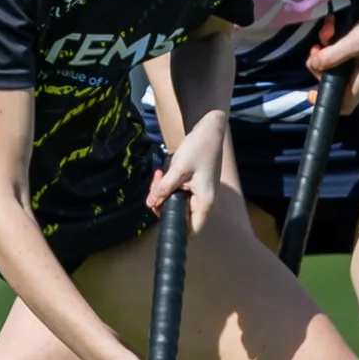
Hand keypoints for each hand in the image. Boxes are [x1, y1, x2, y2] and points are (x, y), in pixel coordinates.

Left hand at [145, 111, 228, 232]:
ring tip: (158, 176)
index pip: (191, 230)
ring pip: (176, 203)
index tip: (159, 212)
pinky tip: (162, 173)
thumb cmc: (199, 148)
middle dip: (163, 204)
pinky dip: (168, 186)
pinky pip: (178, 192)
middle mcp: (204, 202)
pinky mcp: (194, 185)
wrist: (209, 129)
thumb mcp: (178, 169)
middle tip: (154, 187)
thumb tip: (150, 203)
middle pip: (180, 215)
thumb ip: (164, 188)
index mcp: (205, 203)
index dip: (175, 228)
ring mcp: (199, 194)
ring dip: (163, 193)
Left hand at [304, 1, 358, 107]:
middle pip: (331, 81)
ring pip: (331, 62)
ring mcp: (358, 60)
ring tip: (327, 30)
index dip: (326, 102)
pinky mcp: (357, 47)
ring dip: (324, 47)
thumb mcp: (354, 43)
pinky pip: (337, 48)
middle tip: (317, 48)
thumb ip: (332, 56)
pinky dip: (331, 38)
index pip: (343, 106)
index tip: (310, 90)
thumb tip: (314, 65)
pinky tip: (331, 23)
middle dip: (319, 65)